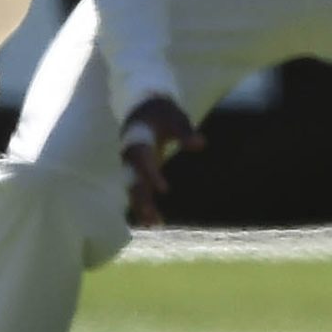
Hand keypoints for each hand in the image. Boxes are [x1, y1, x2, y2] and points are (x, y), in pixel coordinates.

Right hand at [119, 95, 203, 229]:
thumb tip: (201, 144)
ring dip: (141, 206)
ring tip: (153, 225)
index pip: (142, 159)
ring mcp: (132, 164)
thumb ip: (186, 131)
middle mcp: (130, 154)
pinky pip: (138, 190)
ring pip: (133, 188)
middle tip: (151, 215)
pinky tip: (155, 223)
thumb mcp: (175, 117)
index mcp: (137, 138)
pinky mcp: (138, 171)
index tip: (164, 190)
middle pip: (132, 178)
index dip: (151, 174)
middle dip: (141, 197)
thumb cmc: (162, 111)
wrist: (143, 107)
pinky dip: (144, 206)